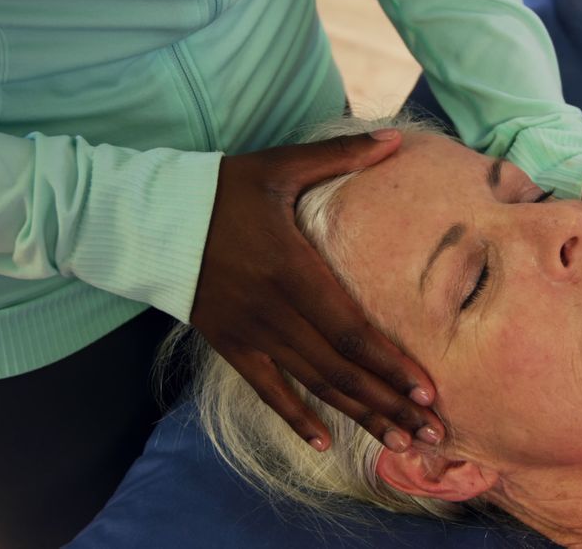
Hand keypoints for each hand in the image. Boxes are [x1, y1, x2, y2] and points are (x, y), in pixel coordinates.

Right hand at [191, 129, 443, 452]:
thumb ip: (341, 156)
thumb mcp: (279, 166)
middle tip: (431, 433)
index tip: (426, 390)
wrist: (150, 219)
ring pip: (314, 385)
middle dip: (390, 403)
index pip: (351, 329)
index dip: (390, 364)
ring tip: (398, 444)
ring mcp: (251, 334)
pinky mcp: (230, 345)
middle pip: (341, 369)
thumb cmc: (221, 190)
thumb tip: (397, 138)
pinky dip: (296, 418)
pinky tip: (324, 444)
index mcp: (293, 270)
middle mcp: (275, 312)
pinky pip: (267, 391)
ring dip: (359, 416)